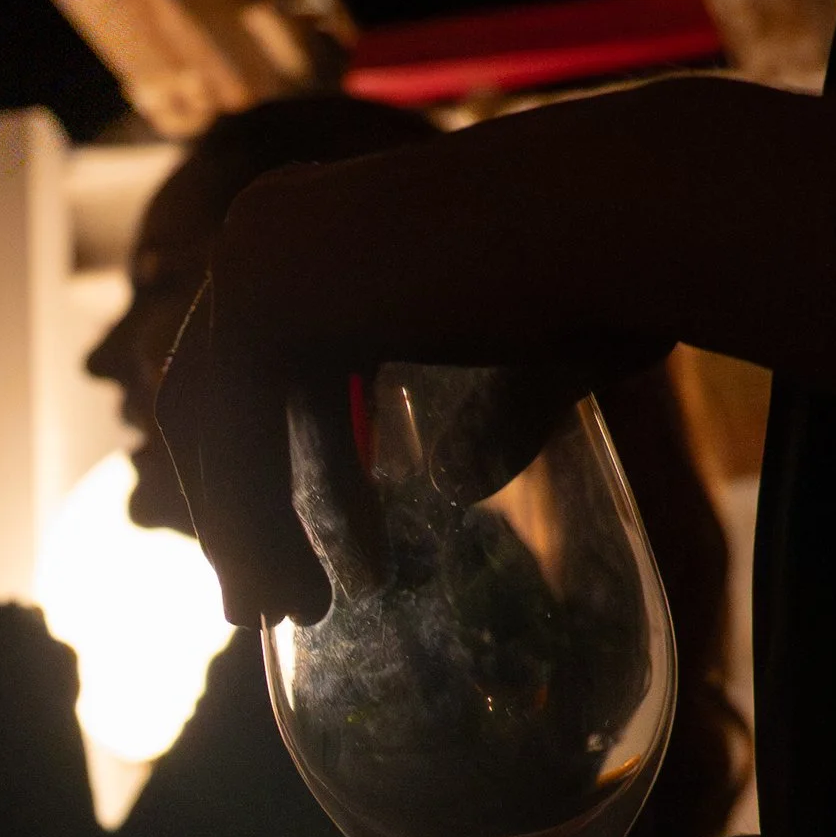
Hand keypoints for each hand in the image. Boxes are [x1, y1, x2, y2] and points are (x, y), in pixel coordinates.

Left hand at [155, 126, 665, 628]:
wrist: (623, 221)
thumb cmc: (615, 270)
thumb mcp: (539, 356)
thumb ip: (493, 410)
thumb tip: (457, 486)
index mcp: (323, 225)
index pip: (251, 358)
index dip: (256, 458)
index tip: (297, 546)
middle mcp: (271, 227)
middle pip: (212, 390)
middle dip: (233, 501)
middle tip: (266, 603)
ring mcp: (258, 255)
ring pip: (212, 422)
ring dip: (238, 529)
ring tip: (286, 615)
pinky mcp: (265, 297)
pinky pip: (232, 438)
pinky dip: (248, 522)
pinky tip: (287, 592)